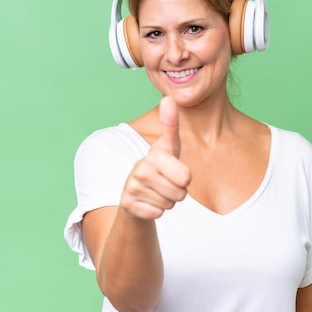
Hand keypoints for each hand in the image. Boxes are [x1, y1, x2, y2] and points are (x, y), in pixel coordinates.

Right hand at [120, 96, 190, 219]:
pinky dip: (156, 211)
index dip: (182, 167)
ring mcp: (133, 185)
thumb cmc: (159, 170)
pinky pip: (158, 214)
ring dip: (167, 202)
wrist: (134, 195)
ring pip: (171, 204)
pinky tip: (148, 202)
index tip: (170, 133)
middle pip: (182, 192)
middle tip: (166, 184)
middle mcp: (141, 167)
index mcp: (155, 154)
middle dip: (179, 192)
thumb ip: (171, 126)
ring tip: (156, 192)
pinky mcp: (128, 203)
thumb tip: (169, 98)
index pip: (183, 170)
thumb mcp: (169, 149)